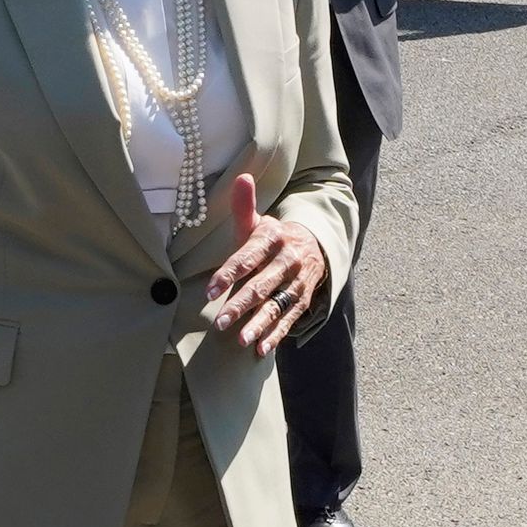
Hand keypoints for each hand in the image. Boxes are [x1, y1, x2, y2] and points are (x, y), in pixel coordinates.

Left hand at [201, 171, 328, 355]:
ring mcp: (298, 282)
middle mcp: (288, 260)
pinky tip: (261, 349)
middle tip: (220, 322)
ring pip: (277, 305)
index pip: (248, 257)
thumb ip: (244, 206)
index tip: (210, 291)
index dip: (229, 273)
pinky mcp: (304, 300)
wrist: (316, 246)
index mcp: (273, 238)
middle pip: (262, 284)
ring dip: (260, 324)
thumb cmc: (273, 238)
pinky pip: (290, 319)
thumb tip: (241, 177)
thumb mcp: (259, 222)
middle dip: (242, 304)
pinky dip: (276, 335)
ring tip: (241, 340)